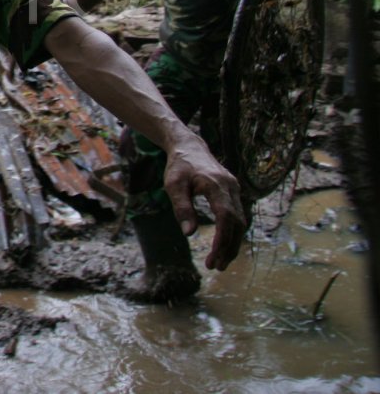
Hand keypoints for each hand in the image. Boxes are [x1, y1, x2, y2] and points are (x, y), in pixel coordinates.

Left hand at [162, 135, 245, 270]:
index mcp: (217, 185)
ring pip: (241, 222)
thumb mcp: (173, 185)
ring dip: (232, 243)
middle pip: (237, 223)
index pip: (225, 217)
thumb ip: (182, 207)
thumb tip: (188, 233)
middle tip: (216, 267)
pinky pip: (238, 216)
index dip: (222, 239)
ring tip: (219, 262)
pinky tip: (224, 246)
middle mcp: (231, 188)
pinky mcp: (234, 193)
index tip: (214, 257)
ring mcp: (235, 190)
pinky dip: (233, 233)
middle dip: (228, 247)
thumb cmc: (179, 166)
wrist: (189, 147)